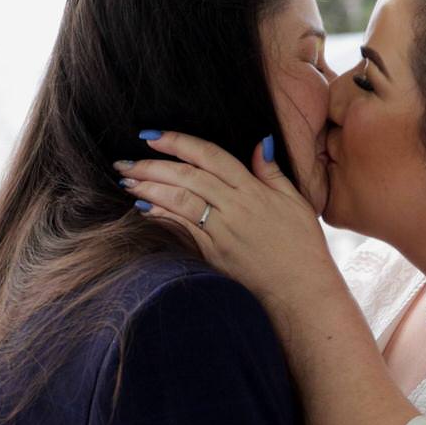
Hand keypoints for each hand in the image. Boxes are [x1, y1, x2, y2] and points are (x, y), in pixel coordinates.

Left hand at [114, 131, 344, 319]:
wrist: (300, 289)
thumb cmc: (301, 245)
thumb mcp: (294, 201)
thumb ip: (271, 172)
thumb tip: (260, 143)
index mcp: (252, 190)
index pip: (209, 156)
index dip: (178, 142)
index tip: (153, 135)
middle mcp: (234, 208)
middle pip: (187, 177)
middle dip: (151, 165)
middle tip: (124, 159)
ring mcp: (221, 232)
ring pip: (179, 202)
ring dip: (149, 188)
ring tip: (125, 180)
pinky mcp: (213, 254)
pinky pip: (181, 230)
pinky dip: (160, 217)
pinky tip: (142, 208)